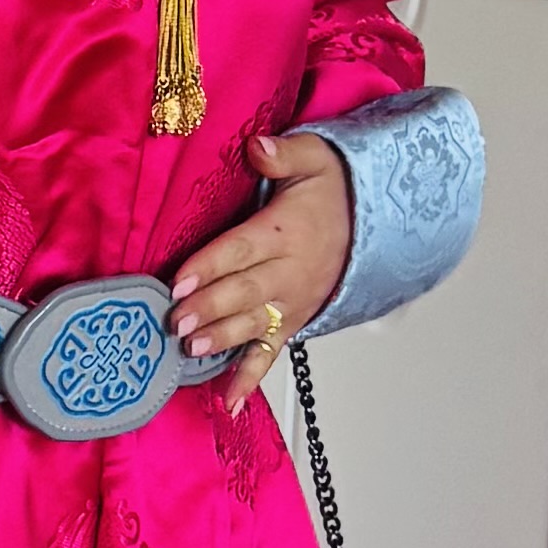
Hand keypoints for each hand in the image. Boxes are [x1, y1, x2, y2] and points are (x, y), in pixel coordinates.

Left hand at [170, 131, 351, 419]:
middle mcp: (288, 272)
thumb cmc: (332, 193)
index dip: (209, 265)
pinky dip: (250, 378)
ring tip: (192, 350)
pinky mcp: (290, 322)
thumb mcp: (314, 159)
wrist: (371, 225)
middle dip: (209, 307)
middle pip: (244, 291)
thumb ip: (283, 153)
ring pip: (254, 324)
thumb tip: (258, 146)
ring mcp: (290, 303)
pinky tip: (229, 401)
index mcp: (284, 232)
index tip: (178, 279)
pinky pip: (270, 353)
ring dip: (223, 339)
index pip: (241, 250)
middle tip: (176, 320)